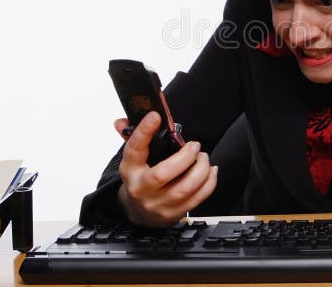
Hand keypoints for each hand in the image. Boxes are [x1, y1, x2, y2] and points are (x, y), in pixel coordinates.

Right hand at [114, 112, 217, 226]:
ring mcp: (158, 204)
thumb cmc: (140, 179)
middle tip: (195, 146)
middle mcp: (141, 188)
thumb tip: (121, 121)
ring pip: (184, 188)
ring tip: (203, 158)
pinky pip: (197, 198)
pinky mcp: (173, 214)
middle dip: (184, 157)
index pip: (134, 149)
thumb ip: (133, 137)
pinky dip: (209, 182)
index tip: (155, 116)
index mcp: (130, 170)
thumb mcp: (134, 159)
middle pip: (162, 174)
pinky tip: (210, 171)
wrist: (138, 212)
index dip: (144, 131)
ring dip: (201, 169)